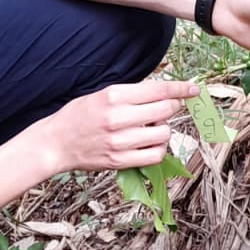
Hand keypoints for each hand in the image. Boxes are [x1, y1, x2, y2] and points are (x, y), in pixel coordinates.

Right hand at [34, 79, 198, 173]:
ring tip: (149, 128)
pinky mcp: (121, 160)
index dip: (181, 89)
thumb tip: (162, 92)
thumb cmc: (78, 116)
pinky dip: (158, 148)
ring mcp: (120, 141)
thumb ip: (131, 93)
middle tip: (163, 109)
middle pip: (165, 110)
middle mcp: (118, 117)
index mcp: (114, 96)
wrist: (56, 143)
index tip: (193, 90)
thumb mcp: (102, 94)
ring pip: (164, 133)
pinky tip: (148, 143)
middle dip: (171, 108)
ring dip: (163, 129)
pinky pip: (155, 155)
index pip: (158, 90)